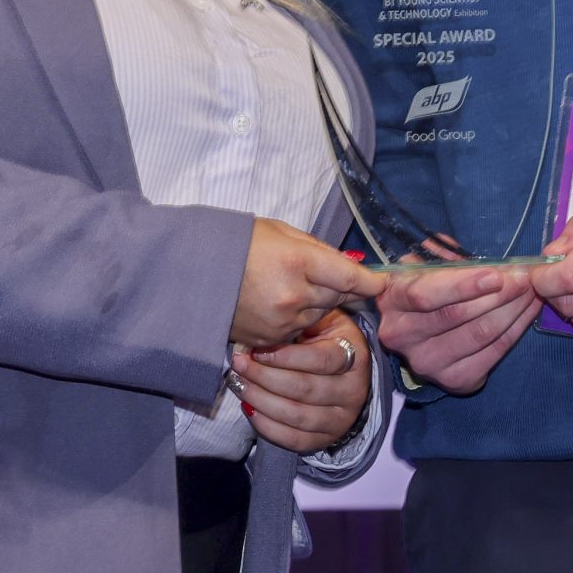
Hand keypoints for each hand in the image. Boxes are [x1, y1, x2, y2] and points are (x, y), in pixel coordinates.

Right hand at [231, 218, 385, 350]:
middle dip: (338, 286)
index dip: (372, 281)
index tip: (384, 282)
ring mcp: (282, 322)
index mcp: (297, 261)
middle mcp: (294, 296)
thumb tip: (349, 266)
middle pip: (338, 296)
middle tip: (320, 273)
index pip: (350, 277)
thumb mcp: (280, 232)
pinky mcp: (270, 340)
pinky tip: (276, 301)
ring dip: (316, 302)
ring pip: (320, 314)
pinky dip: (296, 318)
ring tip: (288, 283)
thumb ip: (318, 249)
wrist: (189, 272)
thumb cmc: (235, 244)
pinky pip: (299, 330)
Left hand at [232, 309, 371, 454]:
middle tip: (240, 365)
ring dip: (261, 401)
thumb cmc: (327, 342)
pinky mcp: (327, 439)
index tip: (257, 351)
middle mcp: (353, 391)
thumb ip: (301, 324)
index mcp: (355, 357)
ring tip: (239, 385)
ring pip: (297, 416)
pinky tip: (250, 409)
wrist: (346, 375)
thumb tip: (265, 330)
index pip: (320, 360)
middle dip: (264, 377)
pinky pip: (294, 439)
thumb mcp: (323, 323)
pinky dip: (268, 426)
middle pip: (305, 389)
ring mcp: (342, 419)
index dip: (285, 357)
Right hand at [379, 260, 541, 393]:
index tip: (496, 274)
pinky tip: (528, 311)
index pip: (427, 296)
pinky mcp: (455, 380)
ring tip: (532, 290)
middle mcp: (403, 336)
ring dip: (513, 309)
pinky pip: (494, 353)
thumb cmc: (424, 288)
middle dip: (499, 293)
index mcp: (393, 301)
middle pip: (458, 316)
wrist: (416, 333)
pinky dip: (517, 330)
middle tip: (525, 277)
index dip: (463, 285)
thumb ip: (446, 256)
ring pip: (481, 335)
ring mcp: (428, 363)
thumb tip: (485, 261)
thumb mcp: (425, 264)